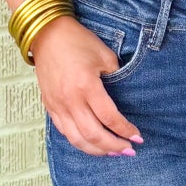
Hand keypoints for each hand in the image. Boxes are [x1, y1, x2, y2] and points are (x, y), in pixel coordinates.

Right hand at [32, 15, 142, 156]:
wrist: (47, 33)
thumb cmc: (78, 41)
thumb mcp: (105, 55)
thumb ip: (116, 78)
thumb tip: (124, 98)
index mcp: (86, 85)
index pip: (109, 118)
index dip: (125, 130)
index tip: (138, 138)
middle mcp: (70, 99)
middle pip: (93, 134)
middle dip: (114, 146)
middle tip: (129, 151)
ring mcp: (57, 105)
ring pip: (77, 139)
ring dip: (97, 150)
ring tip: (112, 152)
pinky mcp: (49, 106)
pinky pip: (64, 132)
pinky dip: (80, 142)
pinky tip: (92, 144)